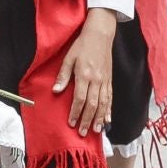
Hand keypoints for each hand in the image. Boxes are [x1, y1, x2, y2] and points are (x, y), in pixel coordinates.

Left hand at [54, 10, 116, 135]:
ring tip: (96, 130)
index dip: (76, 112)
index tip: (72, 123)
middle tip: (83, 132)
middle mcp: (96, 80)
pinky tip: (108, 119)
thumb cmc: (82, 45)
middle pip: (92, 104)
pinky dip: (109, 109)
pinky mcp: (110, 80)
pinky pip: (110, 97)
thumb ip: (63, 75)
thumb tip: (56, 91)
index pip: (80, 98)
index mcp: (85, 75)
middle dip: (88, 120)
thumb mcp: (69, 58)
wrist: (101, 34)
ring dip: (100, 118)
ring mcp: (105, 80)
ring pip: (103, 103)